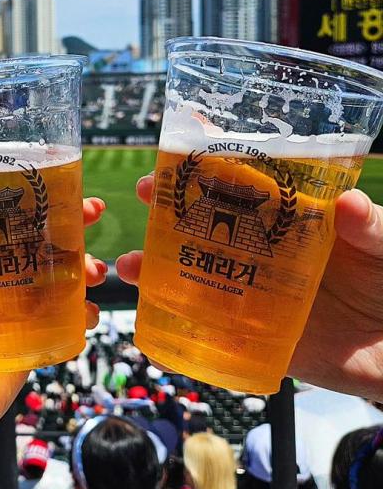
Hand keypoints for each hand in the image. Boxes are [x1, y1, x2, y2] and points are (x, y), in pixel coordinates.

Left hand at [0, 155, 107, 482]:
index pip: (0, 213)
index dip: (28, 193)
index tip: (52, 176)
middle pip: (39, 238)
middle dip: (70, 223)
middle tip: (92, 212)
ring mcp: (16, 308)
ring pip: (60, 274)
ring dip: (85, 265)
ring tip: (96, 269)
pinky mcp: (33, 339)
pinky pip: (67, 318)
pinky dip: (85, 310)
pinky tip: (93, 308)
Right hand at [118, 174, 382, 400]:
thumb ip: (373, 228)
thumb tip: (348, 204)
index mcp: (285, 218)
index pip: (240, 183)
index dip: (206, 165)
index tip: (176, 153)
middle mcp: (257, 249)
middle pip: (202, 222)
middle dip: (166, 207)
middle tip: (145, 195)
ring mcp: (249, 291)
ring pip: (191, 274)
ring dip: (154, 268)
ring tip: (130, 267)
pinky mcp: (250, 335)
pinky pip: (205, 331)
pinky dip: (174, 328)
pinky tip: (149, 322)